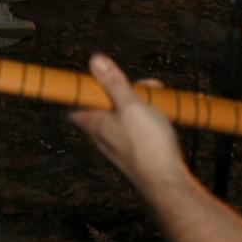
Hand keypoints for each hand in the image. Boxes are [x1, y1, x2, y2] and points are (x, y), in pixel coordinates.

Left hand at [69, 54, 186, 195]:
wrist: (167, 181)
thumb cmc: (148, 145)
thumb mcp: (130, 105)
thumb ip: (113, 83)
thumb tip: (95, 60)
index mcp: (95, 123)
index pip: (75, 104)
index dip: (82, 89)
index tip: (95, 77)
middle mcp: (103, 135)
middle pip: (104, 105)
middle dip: (122, 90)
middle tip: (142, 86)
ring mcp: (119, 144)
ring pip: (123, 116)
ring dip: (139, 103)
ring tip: (158, 99)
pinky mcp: (135, 151)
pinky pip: (136, 128)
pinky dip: (147, 117)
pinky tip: (162, 116)